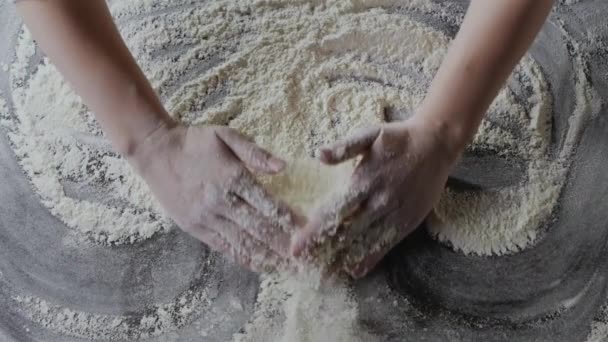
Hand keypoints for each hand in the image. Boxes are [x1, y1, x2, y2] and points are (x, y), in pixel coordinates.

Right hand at [130, 122, 299, 272]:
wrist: (155, 152)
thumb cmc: (194, 141)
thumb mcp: (225, 136)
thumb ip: (255, 152)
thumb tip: (283, 166)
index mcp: (232, 177)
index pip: (267, 203)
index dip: (289, 218)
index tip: (307, 229)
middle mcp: (220, 202)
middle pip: (259, 228)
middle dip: (284, 243)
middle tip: (304, 255)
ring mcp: (207, 218)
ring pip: (243, 242)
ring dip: (268, 255)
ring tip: (289, 266)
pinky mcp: (195, 228)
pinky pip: (224, 247)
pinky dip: (245, 257)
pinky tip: (261, 264)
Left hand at [290, 117, 460, 277]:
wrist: (435, 145)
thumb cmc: (397, 138)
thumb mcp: (370, 134)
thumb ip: (344, 147)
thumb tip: (319, 155)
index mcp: (364, 181)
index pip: (333, 212)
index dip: (313, 232)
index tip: (295, 248)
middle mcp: (378, 202)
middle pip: (345, 233)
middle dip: (322, 251)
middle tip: (302, 267)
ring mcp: (394, 215)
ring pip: (364, 243)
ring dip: (342, 258)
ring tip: (323, 275)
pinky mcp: (407, 222)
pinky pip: (385, 245)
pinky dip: (369, 259)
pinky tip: (354, 270)